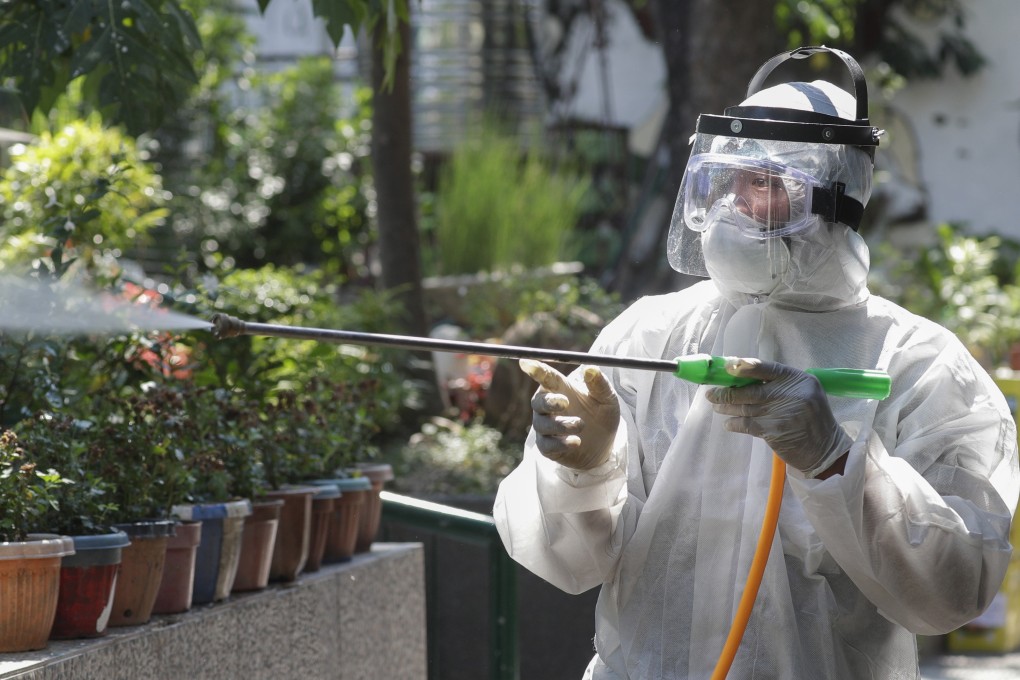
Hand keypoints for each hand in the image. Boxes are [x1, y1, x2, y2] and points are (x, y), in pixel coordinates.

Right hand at [519, 359, 619, 469]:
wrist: (605, 445)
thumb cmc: (602, 415)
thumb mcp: (607, 398)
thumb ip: (599, 384)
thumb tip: (590, 368)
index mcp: (560, 388)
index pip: (544, 376)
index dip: (534, 369)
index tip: (526, 363)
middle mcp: (548, 406)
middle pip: (538, 401)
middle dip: (549, 401)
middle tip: (564, 402)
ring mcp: (546, 427)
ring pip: (543, 424)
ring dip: (561, 424)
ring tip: (580, 425)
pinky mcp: (547, 447)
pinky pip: (547, 445)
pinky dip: (560, 443)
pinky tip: (576, 442)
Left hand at [705, 357, 851, 476]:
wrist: (825, 450)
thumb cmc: (810, 420)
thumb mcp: (803, 394)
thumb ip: (779, 386)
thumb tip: (743, 379)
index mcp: (798, 379)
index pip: (767, 368)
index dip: (745, 367)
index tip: (727, 367)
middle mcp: (791, 393)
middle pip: (751, 389)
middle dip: (728, 392)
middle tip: (712, 393)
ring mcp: (782, 412)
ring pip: (746, 407)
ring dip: (727, 407)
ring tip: (716, 406)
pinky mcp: (774, 430)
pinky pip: (746, 424)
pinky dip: (734, 424)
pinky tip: (727, 424)